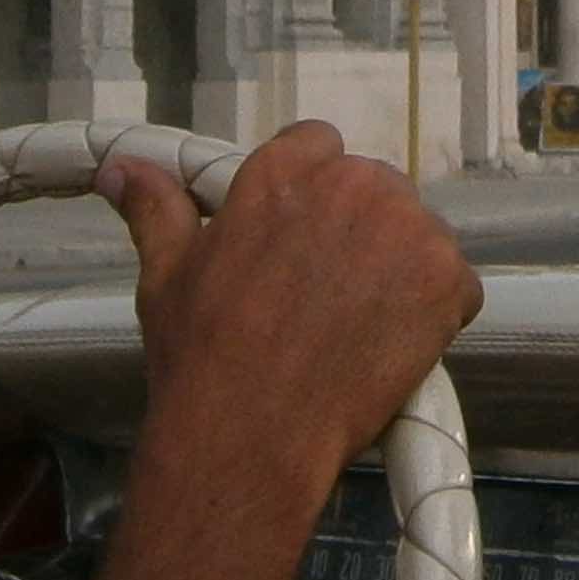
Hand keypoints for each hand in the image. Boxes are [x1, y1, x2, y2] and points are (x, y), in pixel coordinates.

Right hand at [97, 122, 479, 524]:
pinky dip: (436, 311)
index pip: (318, 146)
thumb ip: (156, 207)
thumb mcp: (167, 273)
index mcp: (282, 171)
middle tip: (324, 293)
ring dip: (397, 267)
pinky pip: (455, 283)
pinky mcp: (445, 280)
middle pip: (372, 187)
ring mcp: (406, 230)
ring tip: (355, 325)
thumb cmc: (204, 357)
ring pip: (416, 233)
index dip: (312, 195)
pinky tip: (394, 344)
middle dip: (355, 232)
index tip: (300, 237)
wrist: (251, 433)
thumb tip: (123, 169)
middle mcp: (350, 185)